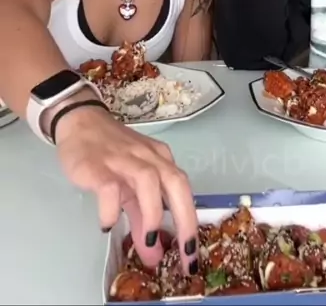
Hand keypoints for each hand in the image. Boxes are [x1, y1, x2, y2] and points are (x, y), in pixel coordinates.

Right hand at [54, 104, 197, 272]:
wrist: (80, 121)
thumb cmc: (110, 153)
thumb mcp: (130, 186)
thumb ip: (141, 219)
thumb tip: (154, 254)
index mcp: (160, 160)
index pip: (183, 191)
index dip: (191, 223)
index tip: (192, 256)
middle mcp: (147, 157)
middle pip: (176, 183)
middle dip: (185, 221)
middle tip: (184, 255)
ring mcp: (123, 159)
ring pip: (148, 180)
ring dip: (152, 213)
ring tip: (148, 240)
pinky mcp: (98, 165)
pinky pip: (110, 186)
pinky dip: (112, 208)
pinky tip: (107, 224)